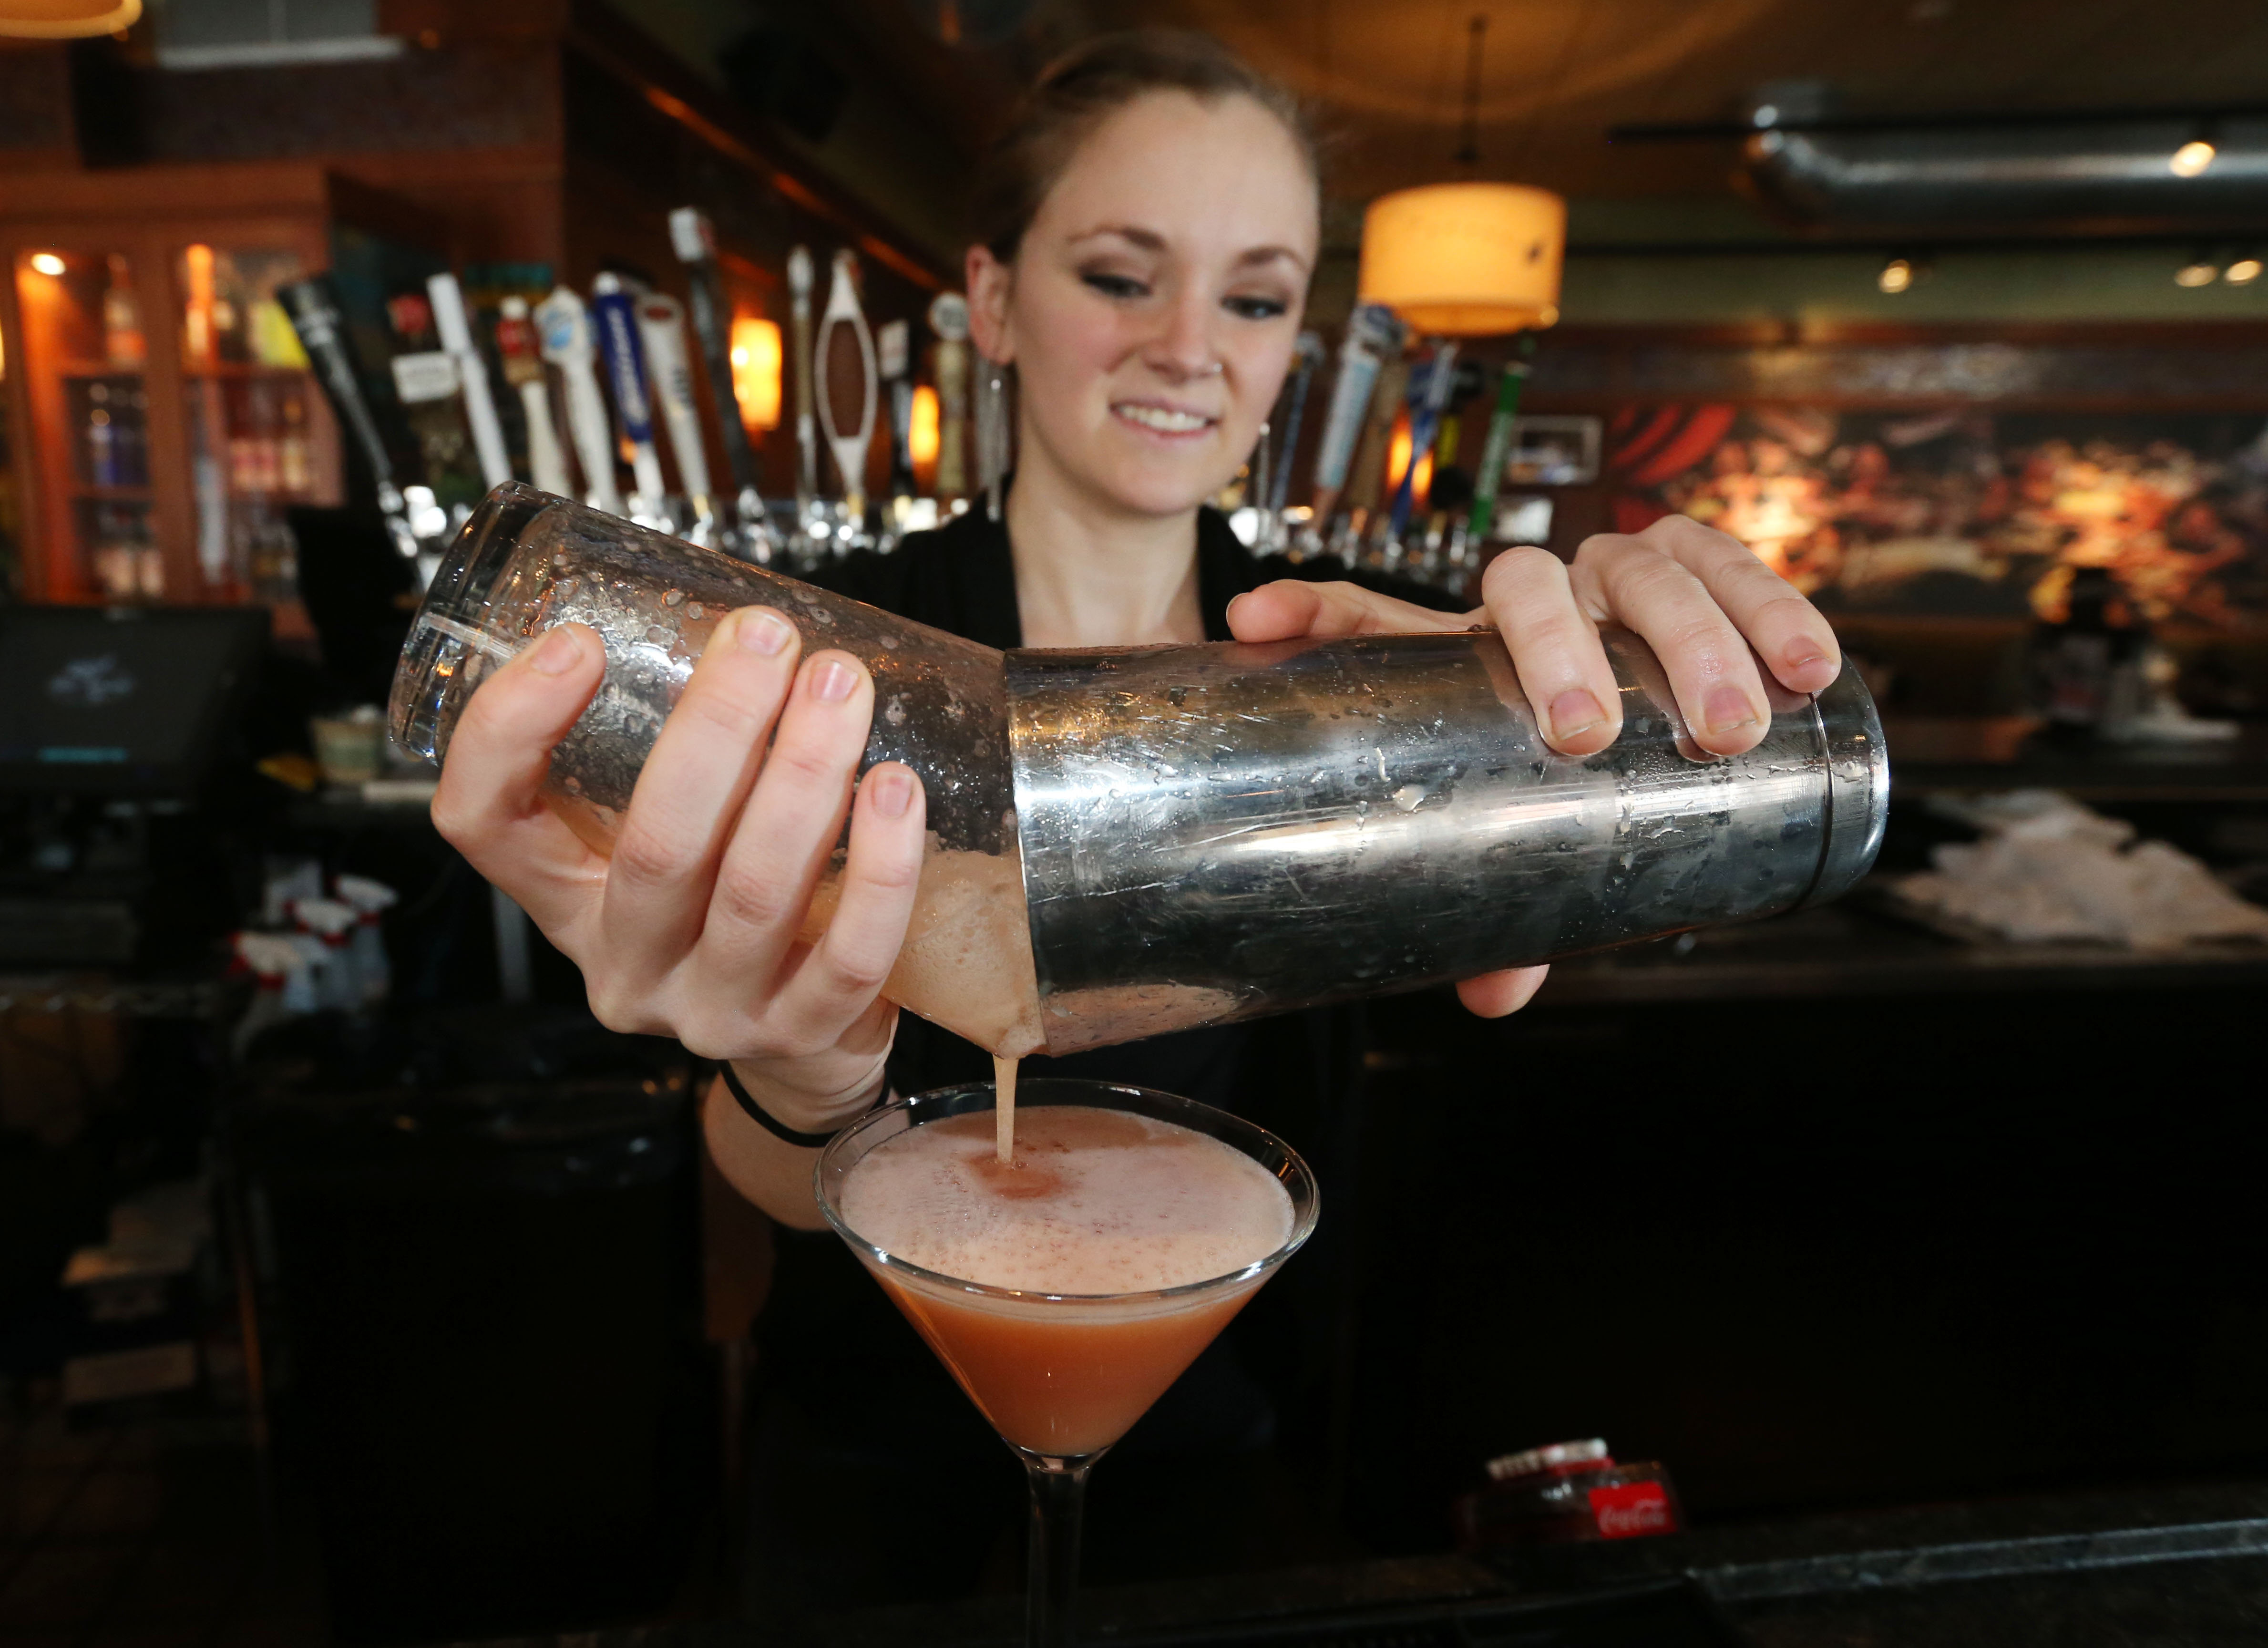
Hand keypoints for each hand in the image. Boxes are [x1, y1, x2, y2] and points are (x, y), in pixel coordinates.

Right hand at [430, 609, 927, 1131]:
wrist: (805, 1043)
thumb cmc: (735, 898)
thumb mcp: (674, 831)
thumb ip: (674, 746)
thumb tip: (731, 613)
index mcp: (564, 896)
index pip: (482, 822)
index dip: (509, 732)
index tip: (577, 641)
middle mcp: (622, 962)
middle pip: (652, 844)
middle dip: (717, 726)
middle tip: (770, 638)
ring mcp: (708, 1011)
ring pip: (754, 891)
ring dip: (805, 775)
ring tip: (842, 688)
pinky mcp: (797, 1038)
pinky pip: (847, 955)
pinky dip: (880, 869)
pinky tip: (895, 790)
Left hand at [1225, 513, 1841, 1018]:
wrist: (1645, 717)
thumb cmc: (1551, 773)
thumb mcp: (1510, 827)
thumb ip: (1493, 897)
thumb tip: (1494, 997)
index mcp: (1456, 645)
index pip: (1370, 611)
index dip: (1316, 612)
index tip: (1263, 632)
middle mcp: (1534, 594)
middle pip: (1533, 578)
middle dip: (1566, 647)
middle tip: (1593, 732)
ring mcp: (1618, 572)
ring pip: (1650, 563)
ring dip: (1699, 631)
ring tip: (1743, 719)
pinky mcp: (1703, 569)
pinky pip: (1734, 562)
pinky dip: (1776, 604)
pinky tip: (1812, 666)